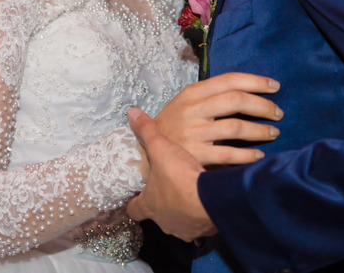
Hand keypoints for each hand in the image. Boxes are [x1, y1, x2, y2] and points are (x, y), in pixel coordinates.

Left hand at [126, 108, 215, 240]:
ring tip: (188, 193)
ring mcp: (185, 229)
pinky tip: (206, 199)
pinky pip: (199, 223)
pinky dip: (200, 214)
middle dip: (160, 204)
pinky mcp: (204, 229)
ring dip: (181, 210)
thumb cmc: (180, 177)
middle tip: (165, 190)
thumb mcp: (161, 148)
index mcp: (149, 205)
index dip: (133, 202)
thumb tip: (131, 113)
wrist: (212, 198)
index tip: (135, 195)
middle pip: (157, 216)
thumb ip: (147, 131)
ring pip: (179, 222)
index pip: (134, 209)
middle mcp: (165, 222)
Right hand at [154, 72, 280, 166]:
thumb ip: (212, 96)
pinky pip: (228, 154)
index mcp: (192, 93)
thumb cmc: (174, 125)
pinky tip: (259, 156)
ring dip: (259, 130)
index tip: (275, 86)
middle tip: (278, 112)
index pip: (229, 80)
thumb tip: (249, 91)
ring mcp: (193, 133)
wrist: (146, 154)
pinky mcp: (194, 155)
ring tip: (273, 132)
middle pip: (235, 100)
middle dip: (262, 105)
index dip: (255, 82)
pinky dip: (247, 155)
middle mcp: (192, 110)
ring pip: (235, 127)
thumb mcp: (186, 104)